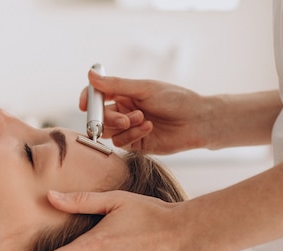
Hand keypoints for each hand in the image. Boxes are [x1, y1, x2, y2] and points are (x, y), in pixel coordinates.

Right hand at [79, 69, 217, 153]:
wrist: (197, 121)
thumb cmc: (175, 99)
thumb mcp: (144, 88)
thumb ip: (116, 85)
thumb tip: (90, 75)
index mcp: (124, 94)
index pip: (97, 96)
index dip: (88, 100)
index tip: (85, 104)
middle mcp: (124, 111)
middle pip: (100, 117)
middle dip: (108, 118)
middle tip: (124, 118)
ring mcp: (129, 128)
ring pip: (109, 131)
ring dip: (123, 126)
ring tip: (142, 119)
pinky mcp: (136, 144)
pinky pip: (121, 142)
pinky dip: (132, 135)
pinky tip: (149, 127)